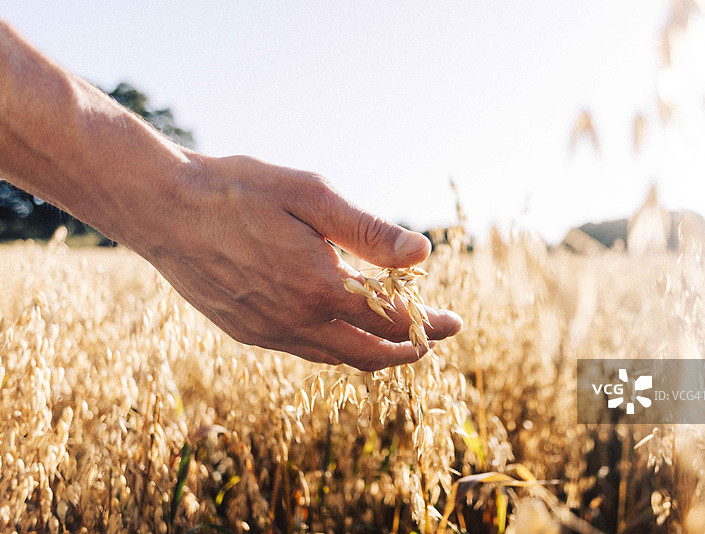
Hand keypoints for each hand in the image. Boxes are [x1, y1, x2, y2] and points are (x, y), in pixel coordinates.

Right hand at [142, 154, 461, 370]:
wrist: (162, 206)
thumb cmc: (239, 190)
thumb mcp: (311, 195)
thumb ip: (369, 231)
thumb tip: (423, 254)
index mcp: (319, 288)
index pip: (393, 322)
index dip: (431, 325)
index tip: (455, 322)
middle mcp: (295, 321)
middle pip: (370, 354)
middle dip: (409, 350)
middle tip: (433, 338)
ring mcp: (267, 332)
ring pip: (336, 358)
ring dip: (373, 351)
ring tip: (394, 337)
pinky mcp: (245, 331)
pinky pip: (303, 351)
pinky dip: (334, 346)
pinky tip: (339, 327)